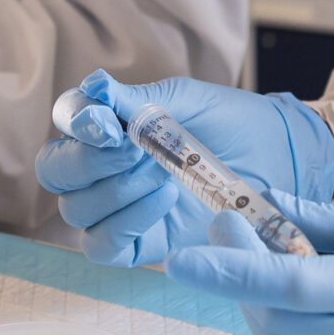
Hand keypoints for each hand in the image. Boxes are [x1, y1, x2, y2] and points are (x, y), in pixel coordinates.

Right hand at [35, 69, 333, 267]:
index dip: (74, 124)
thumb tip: (93, 88)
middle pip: (56, 174)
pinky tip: (163, 199)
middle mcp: (103, 170)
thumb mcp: (186, 101)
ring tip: (162, 171)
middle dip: (87, 161)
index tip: (107, 122)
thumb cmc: (231, 123)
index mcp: (108, 129)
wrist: (277, 157)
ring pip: (77, 211)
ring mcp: (118, 210)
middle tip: (133, 147)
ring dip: (116, 189)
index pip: (64, 126)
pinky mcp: (139, 245)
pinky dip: (125, 223)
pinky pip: (103, 246)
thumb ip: (137, 99)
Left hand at [163, 193, 333, 334]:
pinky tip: (292, 294)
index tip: (184, 257)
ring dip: (260, 302)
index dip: (234, 271)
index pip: (293, 283)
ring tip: (261, 254)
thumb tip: (259, 205)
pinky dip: (288, 328)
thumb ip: (323, 220)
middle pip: (279, 317)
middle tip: (228, 225)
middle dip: (241, 272)